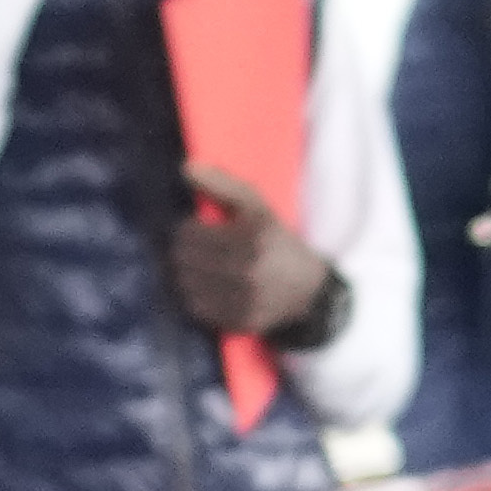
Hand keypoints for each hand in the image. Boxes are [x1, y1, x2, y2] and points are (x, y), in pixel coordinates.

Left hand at [166, 166, 333, 343]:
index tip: (195, 228)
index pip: (188, 234)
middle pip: (183, 260)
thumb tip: (185, 169)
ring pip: (185, 285)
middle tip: (194, 248)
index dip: (186, 228)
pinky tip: (208, 287)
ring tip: (200, 267)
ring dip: (186, 274)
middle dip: (182, 251)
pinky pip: (196, 308)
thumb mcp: (256, 205)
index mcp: (250, 237)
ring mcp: (243, 299)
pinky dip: (195, 296)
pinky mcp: (239, 321)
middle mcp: (247, 270)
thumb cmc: (275, 240)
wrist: (308, 289)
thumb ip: (221, 183)